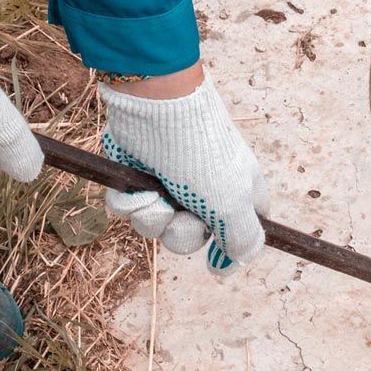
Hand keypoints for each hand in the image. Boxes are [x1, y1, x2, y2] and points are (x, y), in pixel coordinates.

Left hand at [100, 69, 268, 269]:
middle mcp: (203, 189)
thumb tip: (235, 265)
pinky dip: (128, 203)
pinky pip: (128, 209)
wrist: (156, 105)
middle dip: (179, 233)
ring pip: (155, 226)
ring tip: (152, 196)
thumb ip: (242, 238)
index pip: (241, 229)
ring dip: (151, 217)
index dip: (228, 248)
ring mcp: (168, 182)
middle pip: (190, 237)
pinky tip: (134, 188)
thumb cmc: (201, 152)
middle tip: (180, 216)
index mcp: (236, 191)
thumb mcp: (232, 202)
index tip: (214, 260)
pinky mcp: (136, 175)